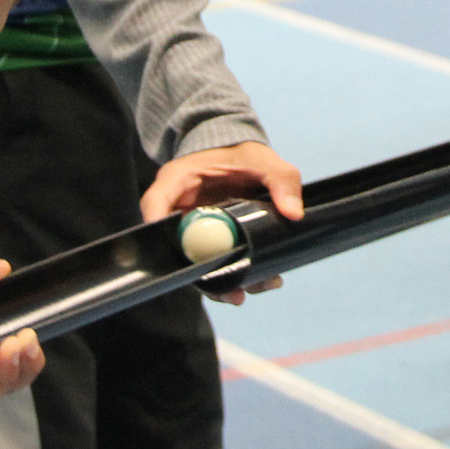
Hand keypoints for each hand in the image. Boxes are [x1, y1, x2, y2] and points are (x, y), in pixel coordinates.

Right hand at [141, 141, 303, 303]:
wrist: (243, 160)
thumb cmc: (245, 156)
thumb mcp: (267, 162)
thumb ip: (282, 182)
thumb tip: (294, 214)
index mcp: (178, 179)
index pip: (155, 203)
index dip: (159, 227)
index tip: (180, 253)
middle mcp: (176, 207)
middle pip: (173, 244)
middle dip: (201, 272)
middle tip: (233, 292)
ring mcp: (188, 227)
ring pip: (193, 261)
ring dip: (218, 282)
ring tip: (248, 293)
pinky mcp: (202, 241)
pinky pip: (209, 263)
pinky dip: (229, 276)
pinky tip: (257, 283)